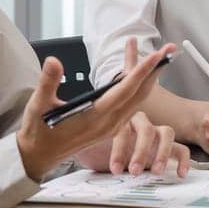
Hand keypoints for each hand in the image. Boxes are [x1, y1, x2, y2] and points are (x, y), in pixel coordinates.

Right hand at [16, 38, 172, 180]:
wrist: (37, 157)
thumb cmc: (38, 132)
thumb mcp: (38, 106)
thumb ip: (48, 82)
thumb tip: (54, 61)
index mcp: (94, 117)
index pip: (124, 90)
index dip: (141, 72)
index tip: (156, 56)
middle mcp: (108, 123)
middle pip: (139, 94)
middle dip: (156, 71)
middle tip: (170, 50)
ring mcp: (111, 126)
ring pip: (138, 100)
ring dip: (151, 78)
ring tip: (162, 58)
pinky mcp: (110, 127)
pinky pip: (131, 105)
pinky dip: (140, 87)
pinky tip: (143, 75)